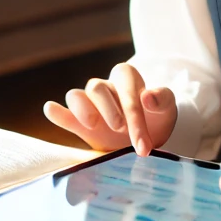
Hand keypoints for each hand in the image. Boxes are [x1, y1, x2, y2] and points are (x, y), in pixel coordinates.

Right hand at [43, 62, 176, 154]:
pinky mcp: (78, 122)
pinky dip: (57, 112)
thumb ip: (163, 99)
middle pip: (97, 87)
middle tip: (120, 129)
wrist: (147, 139)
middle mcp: (105, 88)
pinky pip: (63, 113)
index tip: (143, 142)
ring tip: (92, 124)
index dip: (134, 113)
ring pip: (76, 95)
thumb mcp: (168, 109)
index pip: (126, 87)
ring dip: (82, 109)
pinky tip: (52, 110)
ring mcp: (90, 105)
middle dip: (108, 109)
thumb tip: (148, 96)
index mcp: (127, 79)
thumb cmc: (157, 118)